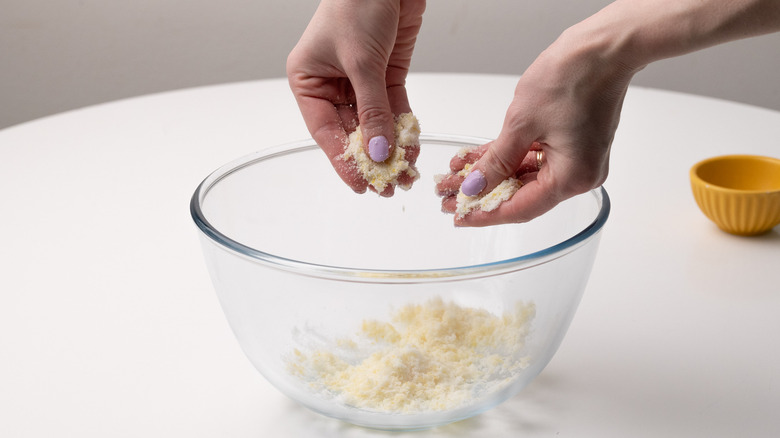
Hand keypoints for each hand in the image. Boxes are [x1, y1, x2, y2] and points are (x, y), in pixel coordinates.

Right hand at [287, 0, 424, 195]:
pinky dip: (402, 129)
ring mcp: (360, 80)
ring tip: (403, 175)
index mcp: (308, 80)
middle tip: (387, 186)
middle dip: (371, 159)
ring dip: (389, 149)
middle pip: (352, 132)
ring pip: (375, 124)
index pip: (326, 132)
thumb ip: (372, 111)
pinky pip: (393, 109)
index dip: (342, 161)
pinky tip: (410, 149)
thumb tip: (377, 153)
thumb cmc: (358, 2)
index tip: (360, 185)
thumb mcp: (361, 62)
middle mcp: (331, 84)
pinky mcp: (386, 73)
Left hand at [440, 27, 637, 225]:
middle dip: (483, 194)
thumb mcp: (521, 124)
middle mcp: (579, 175)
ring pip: (525, 177)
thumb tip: (474, 186)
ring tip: (456, 173)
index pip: (520, 209)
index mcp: (572, 178)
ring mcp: (577, 159)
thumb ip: (495, 161)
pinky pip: (534, 159)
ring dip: (492, 174)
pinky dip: (508, 159)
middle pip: (522, 195)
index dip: (485, 214)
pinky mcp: (572, 143)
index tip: (459, 216)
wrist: (602, 47)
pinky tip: (477, 157)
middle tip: (449, 196)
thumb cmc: (572, 78)